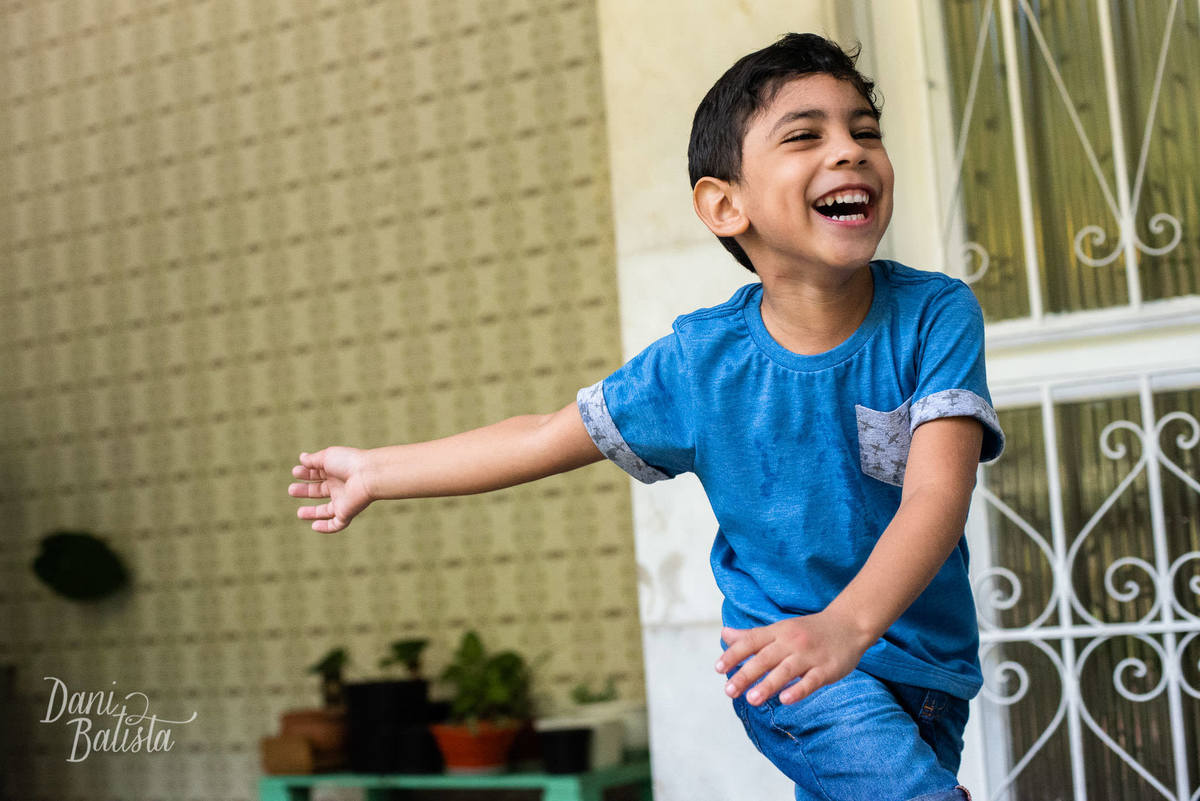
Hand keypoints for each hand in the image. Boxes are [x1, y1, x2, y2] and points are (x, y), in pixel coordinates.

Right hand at [288, 447, 373, 532]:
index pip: (318, 474)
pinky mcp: (347, 513)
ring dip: (312, 513)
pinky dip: (325, 528)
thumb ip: (313, 460)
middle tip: (291, 490)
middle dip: (305, 491)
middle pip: (320, 491)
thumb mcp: (326, 457)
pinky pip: (336, 524)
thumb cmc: (348, 463)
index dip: (306, 473)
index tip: (295, 471)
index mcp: (336, 471)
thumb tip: (302, 458)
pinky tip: (314, 526)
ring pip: (326, 511)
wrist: (368, 476)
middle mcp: (340, 487)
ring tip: (299, 513)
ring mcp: (344, 501)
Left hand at [714, 611, 873, 705]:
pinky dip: (798, 690)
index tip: (718, 668)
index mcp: (778, 632)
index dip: (734, 654)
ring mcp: (809, 656)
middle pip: (764, 658)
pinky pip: (811, 681)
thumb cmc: (809, 630)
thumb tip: (724, 634)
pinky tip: (785, 700)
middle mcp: (791, 642)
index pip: (751, 642)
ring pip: (785, 671)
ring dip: (768, 685)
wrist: (849, 624)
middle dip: (745, 674)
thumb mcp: (779, 628)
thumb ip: (752, 635)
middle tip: (729, 691)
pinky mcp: (826, 669)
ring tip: (751, 700)